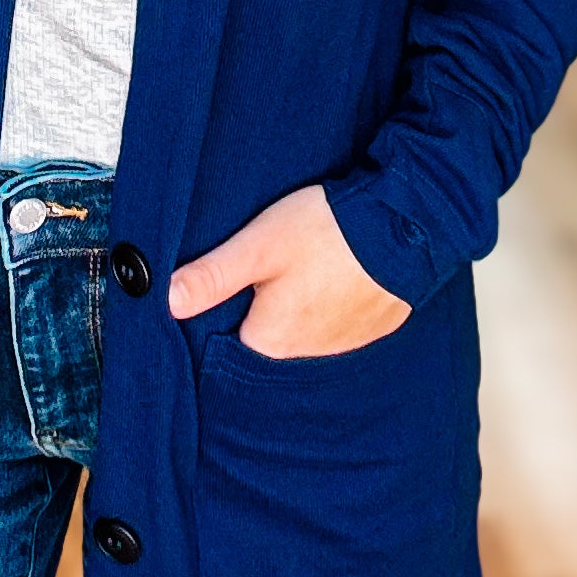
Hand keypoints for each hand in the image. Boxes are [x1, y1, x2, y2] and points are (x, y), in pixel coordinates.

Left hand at [167, 185, 409, 357]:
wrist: (408, 223)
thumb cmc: (329, 233)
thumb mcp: (258, 246)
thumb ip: (212, 276)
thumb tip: (168, 302)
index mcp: (272, 341)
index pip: (229, 339)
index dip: (224, 308)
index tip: (230, 280)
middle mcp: (308, 353)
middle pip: (268, 333)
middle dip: (263, 304)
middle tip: (272, 262)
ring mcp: (345, 342)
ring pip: (305, 326)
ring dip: (301, 302)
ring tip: (305, 261)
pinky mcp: (373, 325)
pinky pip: (340, 320)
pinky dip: (334, 299)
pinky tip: (334, 269)